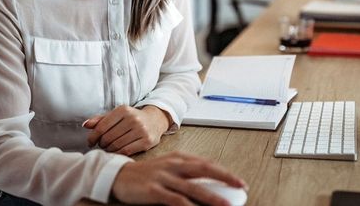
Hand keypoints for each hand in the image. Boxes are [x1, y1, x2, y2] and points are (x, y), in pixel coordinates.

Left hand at [83, 105, 170, 155]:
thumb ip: (101, 119)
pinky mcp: (147, 141)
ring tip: (109, 148)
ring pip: (116, 145)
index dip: (92, 137)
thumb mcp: (117, 115)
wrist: (155, 120)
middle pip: (108, 137)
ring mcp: (141, 130)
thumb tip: (85, 125)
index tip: (90, 142)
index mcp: (124, 110)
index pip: (101, 127)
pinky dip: (118, 153)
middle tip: (102, 145)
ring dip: (109, 149)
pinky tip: (117, 151)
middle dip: (101, 144)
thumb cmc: (131, 118)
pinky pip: (126, 151)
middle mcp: (133, 118)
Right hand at [112, 152, 246, 205]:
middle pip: (205, 169)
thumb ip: (187, 172)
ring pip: (192, 186)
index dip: (225, 172)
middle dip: (225, 178)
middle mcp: (174, 164)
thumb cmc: (147, 173)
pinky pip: (174, 199)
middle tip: (240, 187)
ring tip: (225, 205)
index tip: (238, 182)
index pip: (207, 163)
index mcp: (180, 157)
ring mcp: (164, 176)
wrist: (119, 175)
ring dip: (211, 196)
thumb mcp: (169, 168)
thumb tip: (210, 182)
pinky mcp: (153, 190)